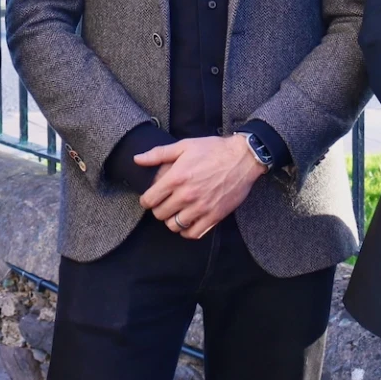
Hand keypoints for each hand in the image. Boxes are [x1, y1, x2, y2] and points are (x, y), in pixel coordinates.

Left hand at [135, 134, 266, 238]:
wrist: (243, 158)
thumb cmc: (213, 149)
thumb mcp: (184, 146)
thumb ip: (158, 154)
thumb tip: (137, 159)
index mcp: (176, 178)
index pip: (150, 200)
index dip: (146, 200)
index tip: (150, 198)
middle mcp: (186, 195)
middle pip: (160, 214)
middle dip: (159, 209)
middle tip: (164, 203)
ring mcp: (201, 208)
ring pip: (174, 226)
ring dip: (172, 220)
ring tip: (175, 212)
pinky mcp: (214, 216)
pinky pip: (193, 233)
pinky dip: (187, 231)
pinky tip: (187, 222)